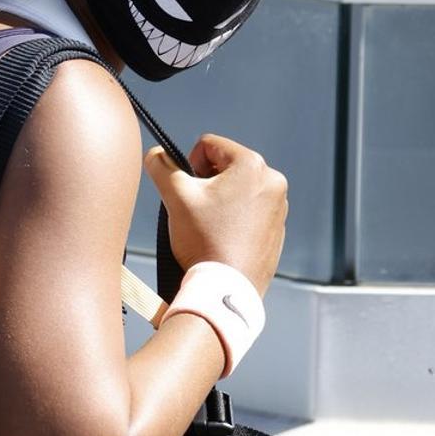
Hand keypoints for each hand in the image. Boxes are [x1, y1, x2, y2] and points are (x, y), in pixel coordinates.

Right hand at [143, 134, 286, 297]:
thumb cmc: (204, 241)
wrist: (225, 289)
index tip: (188, 190)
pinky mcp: (277, 231)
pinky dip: (234, 219)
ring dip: (220, 201)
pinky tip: (222, 238)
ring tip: (210, 227)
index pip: (209, 145)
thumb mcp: (175, 196)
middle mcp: (273, 182)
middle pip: (226, 167)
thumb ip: (161, 166)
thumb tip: (156, 154)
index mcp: (252, 166)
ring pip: (238, 190)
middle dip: (207, 184)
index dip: (189, 163)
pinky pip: (250, 213)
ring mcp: (278, 208)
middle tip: (197, 210)